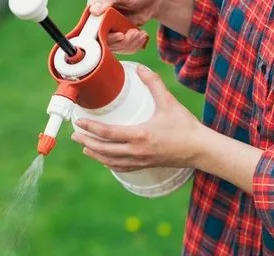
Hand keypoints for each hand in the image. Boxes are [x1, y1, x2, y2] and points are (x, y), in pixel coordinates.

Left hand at [71, 65, 201, 172]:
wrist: (199, 149)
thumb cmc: (185, 127)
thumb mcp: (168, 102)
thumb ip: (153, 83)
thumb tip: (141, 68)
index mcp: (140, 135)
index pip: (108, 133)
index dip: (91, 127)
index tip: (79, 122)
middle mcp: (137, 151)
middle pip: (104, 149)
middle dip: (87, 141)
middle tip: (75, 134)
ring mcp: (140, 161)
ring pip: (111, 161)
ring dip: (96, 155)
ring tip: (85, 148)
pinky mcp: (145, 165)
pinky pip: (122, 168)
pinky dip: (110, 165)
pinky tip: (105, 161)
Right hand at [89, 0, 162, 52]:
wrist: (148, 3)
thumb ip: (106, 2)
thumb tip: (93, 10)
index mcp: (97, 14)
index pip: (97, 32)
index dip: (109, 37)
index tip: (121, 35)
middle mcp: (102, 24)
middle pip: (108, 43)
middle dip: (124, 41)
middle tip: (134, 33)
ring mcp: (111, 33)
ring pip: (118, 48)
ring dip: (131, 43)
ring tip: (140, 33)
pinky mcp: (120, 39)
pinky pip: (125, 49)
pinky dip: (135, 45)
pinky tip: (141, 36)